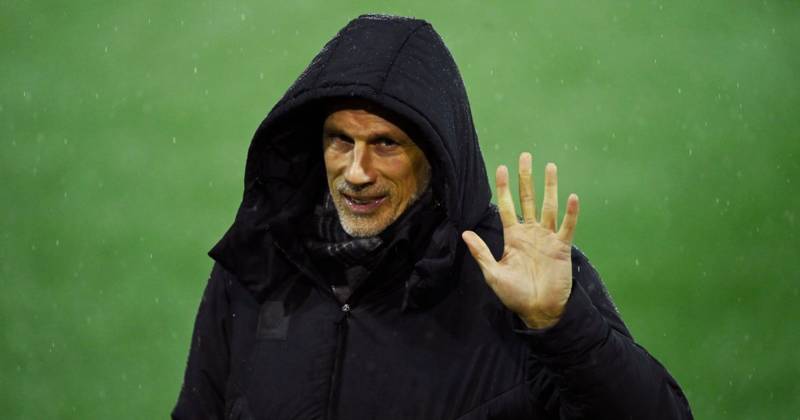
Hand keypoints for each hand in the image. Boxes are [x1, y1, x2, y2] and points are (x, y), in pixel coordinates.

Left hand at [462, 152, 578, 328]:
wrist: (539, 310)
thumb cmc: (514, 295)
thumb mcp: (493, 274)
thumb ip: (481, 252)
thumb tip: (464, 233)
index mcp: (513, 237)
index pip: (507, 206)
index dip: (504, 188)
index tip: (501, 168)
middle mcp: (530, 233)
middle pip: (528, 199)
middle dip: (526, 178)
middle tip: (524, 156)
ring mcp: (548, 238)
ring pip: (549, 207)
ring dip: (549, 187)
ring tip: (550, 166)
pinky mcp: (562, 248)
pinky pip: (567, 227)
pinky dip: (571, 213)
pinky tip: (572, 197)